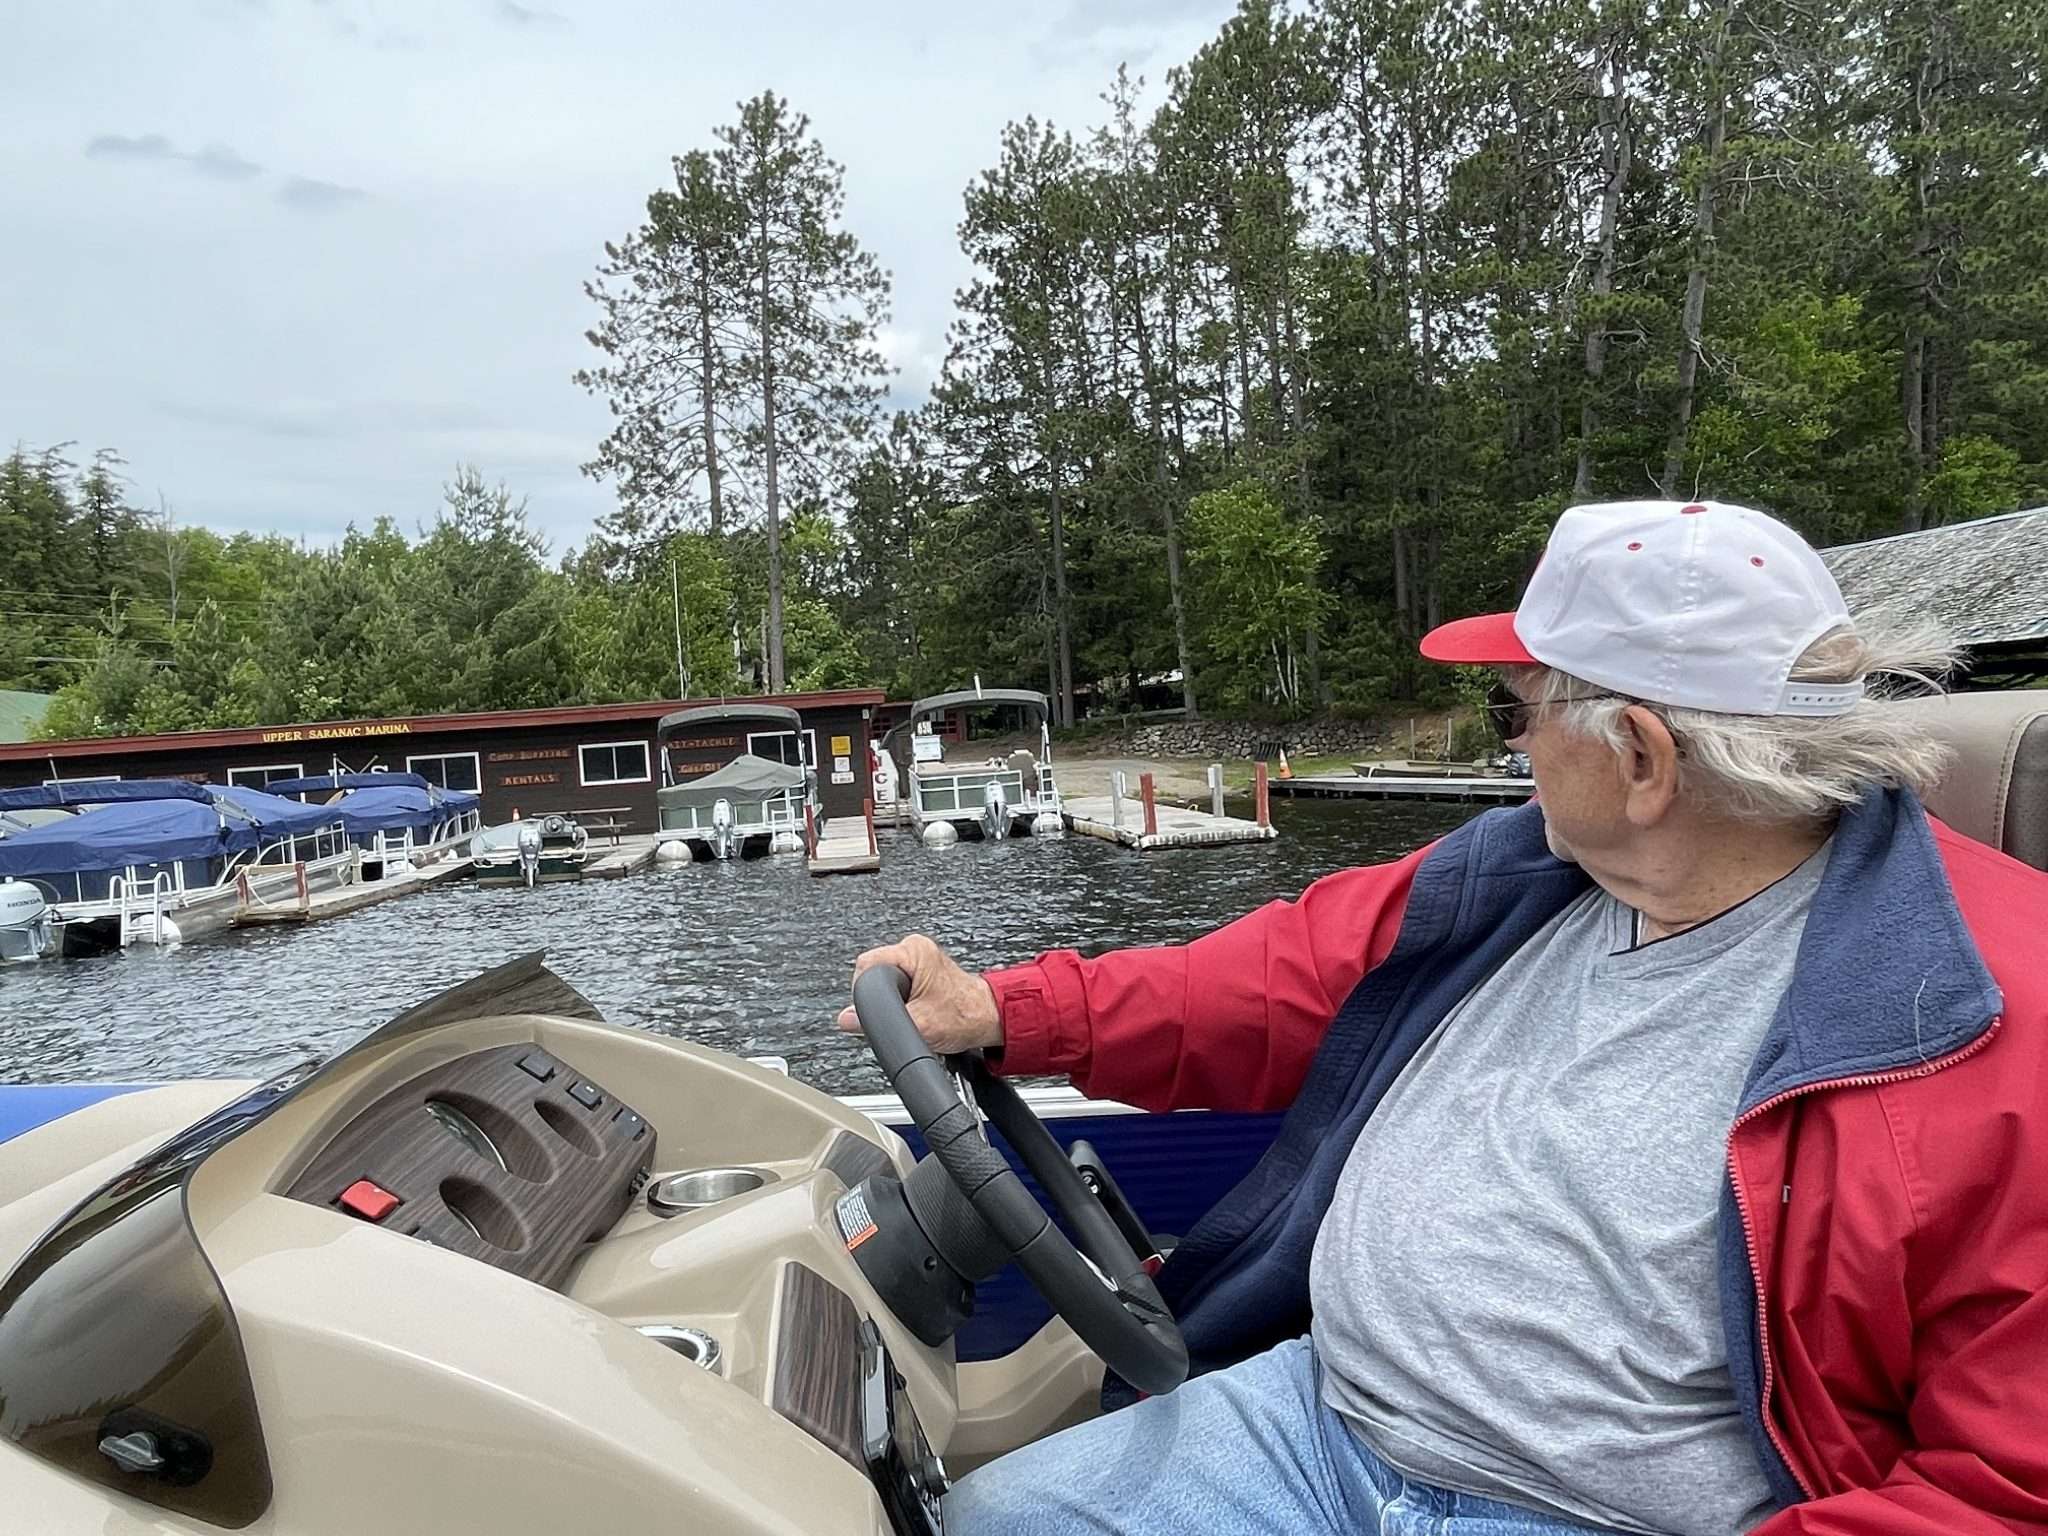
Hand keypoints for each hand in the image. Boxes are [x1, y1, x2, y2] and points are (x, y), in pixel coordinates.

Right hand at [835, 933, 1003, 1054]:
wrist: (985, 1019)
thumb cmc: (963, 1016)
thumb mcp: (919, 1024)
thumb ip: (882, 1022)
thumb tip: (848, 1019)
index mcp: (913, 951)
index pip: (866, 965)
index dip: (864, 991)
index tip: (873, 1009)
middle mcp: (915, 948)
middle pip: (873, 972)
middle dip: (880, 997)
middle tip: (900, 1013)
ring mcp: (918, 958)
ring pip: (884, 979)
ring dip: (891, 1000)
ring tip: (910, 1012)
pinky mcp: (920, 969)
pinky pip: (895, 983)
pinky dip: (900, 999)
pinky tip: (913, 1009)